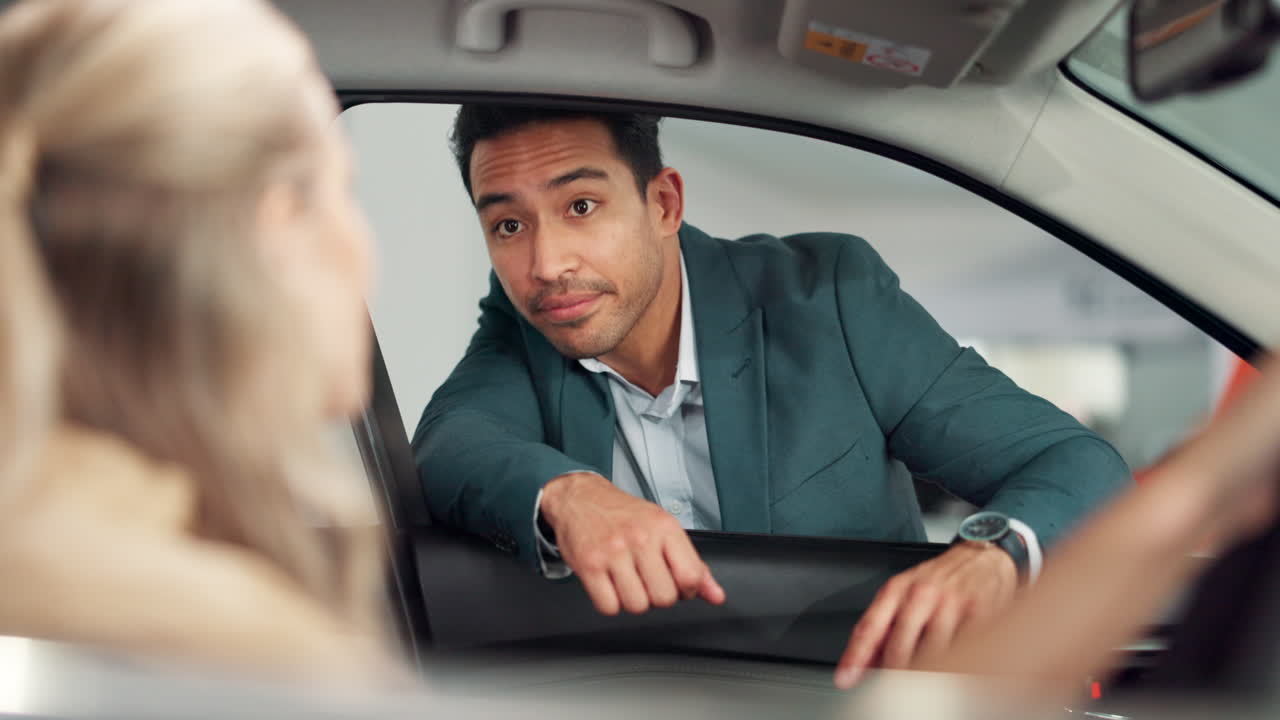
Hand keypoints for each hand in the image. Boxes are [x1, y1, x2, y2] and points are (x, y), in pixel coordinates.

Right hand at [539, 472, 725, 615]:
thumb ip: (694, 565)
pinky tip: (610, 584)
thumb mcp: (664, 530)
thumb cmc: (624, 515)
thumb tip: (716, 596)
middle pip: (664, 598)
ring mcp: (613, 552)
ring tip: (628, 580)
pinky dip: (610, 603)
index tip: (676, 583)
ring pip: (637, 606)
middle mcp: (640, 537)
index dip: (686, 590)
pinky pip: (609, 607)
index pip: (691, 576)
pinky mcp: (589, 565)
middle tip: (648, 580)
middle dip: (658, 597)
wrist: (580, 498)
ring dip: (633, 601)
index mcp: (665, 527)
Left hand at [833, 541, 1018, 688]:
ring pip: (931, 652)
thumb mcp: (903, 592)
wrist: (981, 557)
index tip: (845, 678)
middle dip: (892, 673)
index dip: (855, 656)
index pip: (870, 626)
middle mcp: (921, 593)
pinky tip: (949, 666)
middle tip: (892, 690)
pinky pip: (961, 649)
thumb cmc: (939, 578)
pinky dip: (953, 664)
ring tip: (923, 681)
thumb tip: (862, 661)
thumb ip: (882, 625)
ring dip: (924, 673)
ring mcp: (950, 602)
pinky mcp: (979, 612)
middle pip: (899, 645)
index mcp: (897, 588)